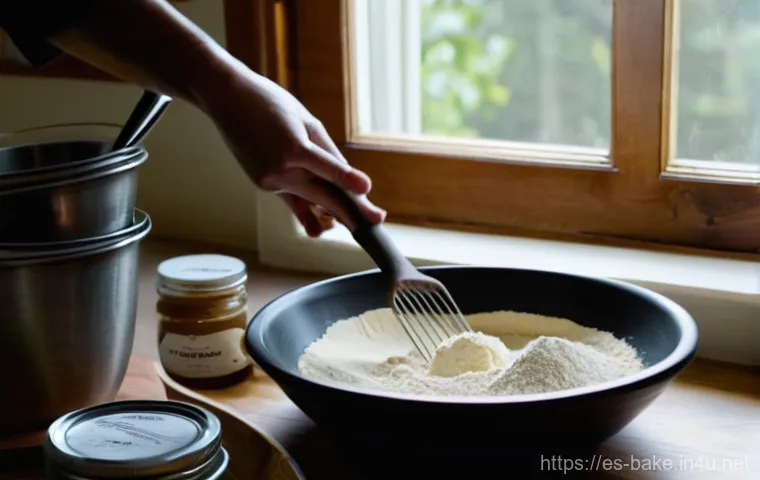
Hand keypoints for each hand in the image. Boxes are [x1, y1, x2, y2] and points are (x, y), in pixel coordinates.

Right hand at [198, 64, 385, 236]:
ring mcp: (271, 181)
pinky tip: (326, 223)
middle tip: (377, 219)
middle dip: (352, 211)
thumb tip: (347, 177)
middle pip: (323, 196)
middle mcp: (282, 170)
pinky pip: (294, 201)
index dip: (348, 180)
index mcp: (294, 147)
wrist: (226, 100)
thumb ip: (326, 151)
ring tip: (358, 223)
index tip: (367, 190)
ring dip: (333, 215)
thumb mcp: (305, 120)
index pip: (328, 169)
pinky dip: (310, 208)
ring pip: (310, 203)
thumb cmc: (270, 103)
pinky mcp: (265, 186)